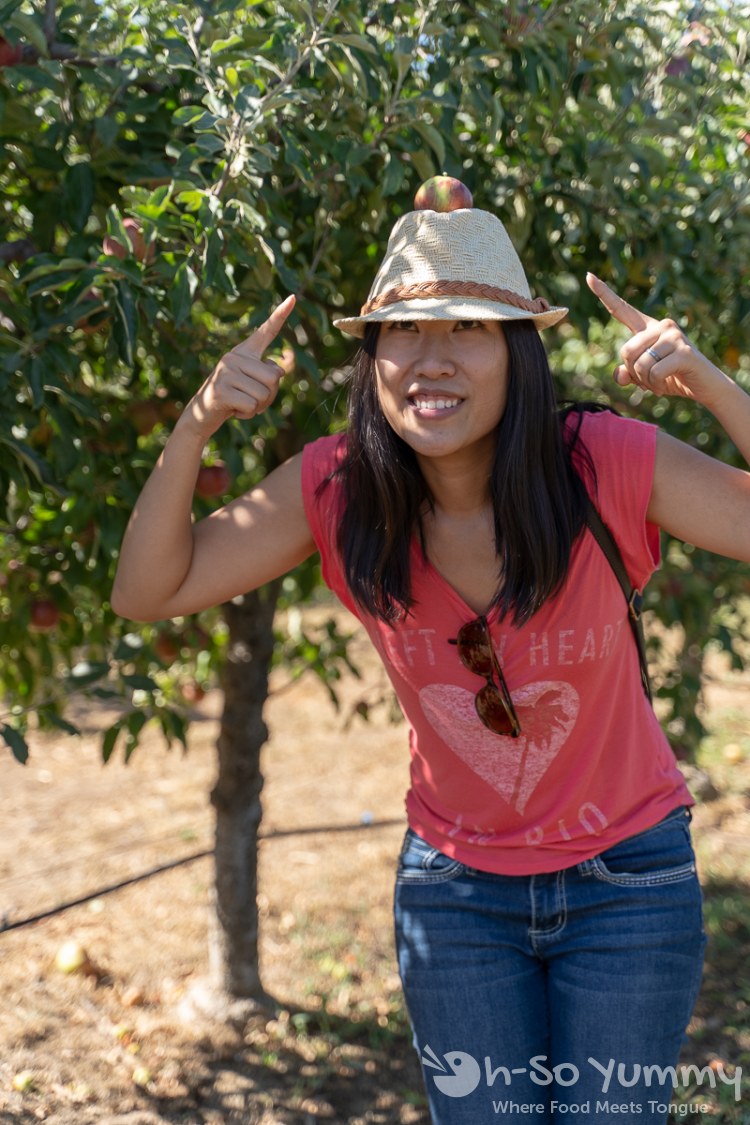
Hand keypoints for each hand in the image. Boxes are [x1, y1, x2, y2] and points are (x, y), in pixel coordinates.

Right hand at [181, 295, 295, 439]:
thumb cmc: (233, 399)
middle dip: (269, 396)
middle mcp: (234, 357)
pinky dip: (248, 415)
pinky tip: (234, 411)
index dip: (281, 315)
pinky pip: (252, 406)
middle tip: (252, 400)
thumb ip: (267, 375)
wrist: (201, 415)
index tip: (293, 297)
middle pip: (274, 377)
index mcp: (244, 352)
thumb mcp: (252, 384)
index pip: (266, 331)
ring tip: (241, 405)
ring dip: (259, 407)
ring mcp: (225, 372)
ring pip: (264, 394)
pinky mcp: (220, 390)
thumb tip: (278, 371)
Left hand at [586, 273, 727, 407]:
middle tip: (651, 377)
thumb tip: (620, 375)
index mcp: (648, 328)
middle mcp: (661, 325)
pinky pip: (654, 372)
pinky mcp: (683, 351)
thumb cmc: (671, 377)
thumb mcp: (643, 377)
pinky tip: (669, 381)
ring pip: (639, 365)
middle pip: (625, 351)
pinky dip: (657, 384)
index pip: (621, 309)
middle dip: (634, 372)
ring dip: (647, 381)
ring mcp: (673, 336)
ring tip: (662, 379)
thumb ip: (627, 374)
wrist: (704, 386)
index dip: (604, 294)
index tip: (588, 276)